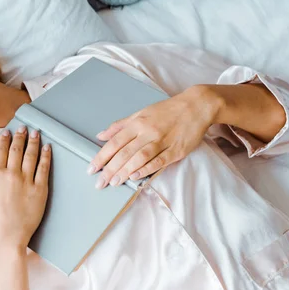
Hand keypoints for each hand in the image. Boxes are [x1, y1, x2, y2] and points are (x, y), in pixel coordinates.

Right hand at [0, 126, 51, 248]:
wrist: (6, 238)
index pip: (1, 151)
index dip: (4, 139)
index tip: (7, 132)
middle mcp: (12, 175)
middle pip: (17, 150)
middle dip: (20, 136)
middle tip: (23, 127)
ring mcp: (27, 181)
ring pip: (31, 156)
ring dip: (33, 142)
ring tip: (35, 132)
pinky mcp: (40, 190)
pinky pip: (44, 168)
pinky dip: (46, 156)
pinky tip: (47, 148)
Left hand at [89, 85, 219, 188]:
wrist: (196, 106)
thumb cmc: (167, 111)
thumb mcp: (141, 113)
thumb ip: (120, 125)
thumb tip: (100, 135)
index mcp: (138, 123)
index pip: (115, 142)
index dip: (102, 156)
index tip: (92, 168)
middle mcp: (148, 132)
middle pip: (125, 152)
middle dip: (110, 168)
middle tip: (99, 182)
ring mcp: (163, 141)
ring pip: (140, 157)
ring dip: (125, 171)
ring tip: (114, 182)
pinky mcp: (176, 150)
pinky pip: (159, 161)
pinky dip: (147, 169)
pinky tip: (136, 177)